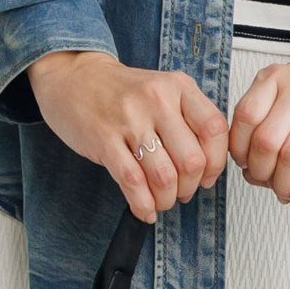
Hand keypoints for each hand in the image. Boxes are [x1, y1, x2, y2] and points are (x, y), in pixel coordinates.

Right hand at [28, 52, 229, 222]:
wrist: (74, 78)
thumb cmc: (122, 92)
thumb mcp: (164, 91)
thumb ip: (188, 120)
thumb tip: (208, 167)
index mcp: (178, 86)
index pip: (213, 130)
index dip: (215, 163)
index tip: (206, 177)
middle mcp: (157, 99)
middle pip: (191, 161)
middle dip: (189, 188)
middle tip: (181, 193)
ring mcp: (130, 119)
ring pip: (164, 176)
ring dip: (165, 200)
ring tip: (161, 201)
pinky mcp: (104, 139)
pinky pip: (133, 182)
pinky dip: (143, 205)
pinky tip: (145, 210)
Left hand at [229, 44, 289, 213]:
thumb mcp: (284, 88)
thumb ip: (262, 116)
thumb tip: (246, 164)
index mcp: (276, 78)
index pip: (244, 118)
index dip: (240, 150)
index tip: (246, 165)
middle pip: (266, 142)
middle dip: (260, 173)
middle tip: (267, 183)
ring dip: (284, 185)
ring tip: (286, 193)